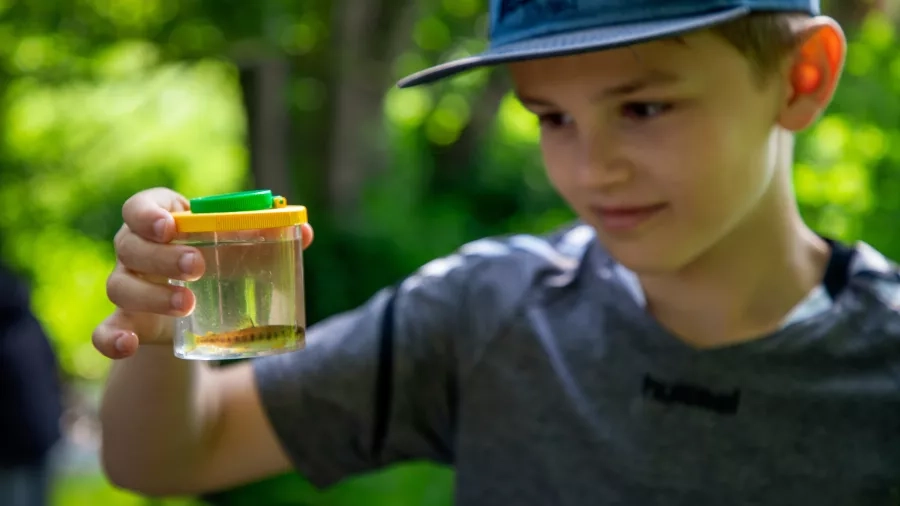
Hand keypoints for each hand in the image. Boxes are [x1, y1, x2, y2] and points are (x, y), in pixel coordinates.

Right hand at [93, 188, 314, 359]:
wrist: (198, 317)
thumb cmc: (219, 267)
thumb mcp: (241, 252)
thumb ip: (270, 238)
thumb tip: (304, 232)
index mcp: (161, 222)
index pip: (140, 206)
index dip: (149, 213)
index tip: (172, 225)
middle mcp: (135, 251)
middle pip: (130, 245)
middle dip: (162, 256)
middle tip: (197, 267)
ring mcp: (126, 287)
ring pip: (119, 285)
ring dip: (151, 296)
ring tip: (188, 304)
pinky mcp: (126, 324)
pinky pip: (103, 331)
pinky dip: (110, 339)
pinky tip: (128, 346)